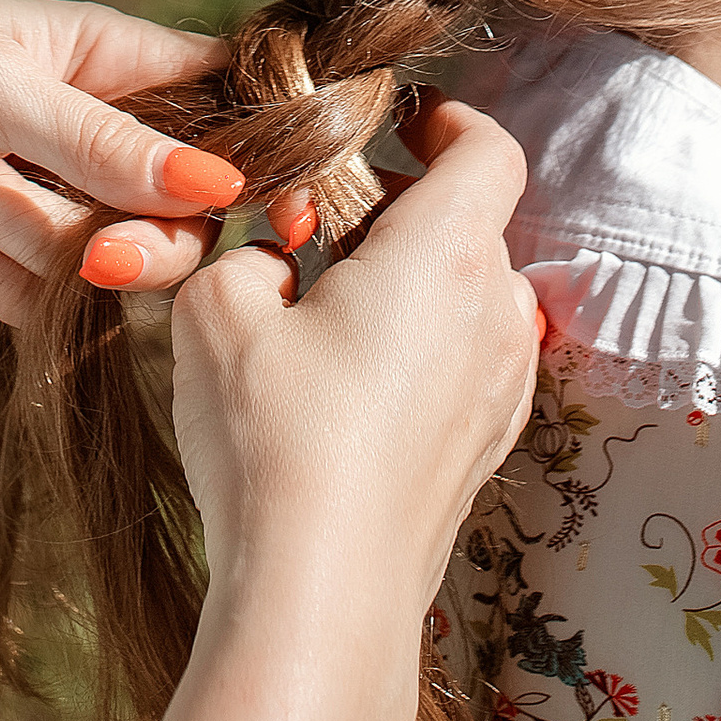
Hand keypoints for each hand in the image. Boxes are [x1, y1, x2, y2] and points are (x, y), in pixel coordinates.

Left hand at [0, 0, 241, 307]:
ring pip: (105, 262)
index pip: (220, 103)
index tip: (264, 210)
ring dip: (38, 245)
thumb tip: (219, 186)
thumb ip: (103, 142)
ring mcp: (44, 200)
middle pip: (180, 209)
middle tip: (96, 250)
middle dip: (140, 237)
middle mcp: (90, 130)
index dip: (252, 155)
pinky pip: (38, 304)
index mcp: (107, 57)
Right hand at [170, 97, 538, 628]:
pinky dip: (424, 348)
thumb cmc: (275, 442)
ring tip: (329, 313)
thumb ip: (247, 252)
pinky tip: (349, 385)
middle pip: (471, 222)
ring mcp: (502, 390)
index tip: (398, 127)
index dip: (446, 122)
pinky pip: (469, 362)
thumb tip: (277, 262)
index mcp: (448, 253)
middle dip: (399, 209)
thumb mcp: (218, 310)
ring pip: (473, 296)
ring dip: (414, 283)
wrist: (318, 597)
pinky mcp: (487, 451)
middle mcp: (496, 314)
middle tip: (316, 230)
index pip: (489, 149)